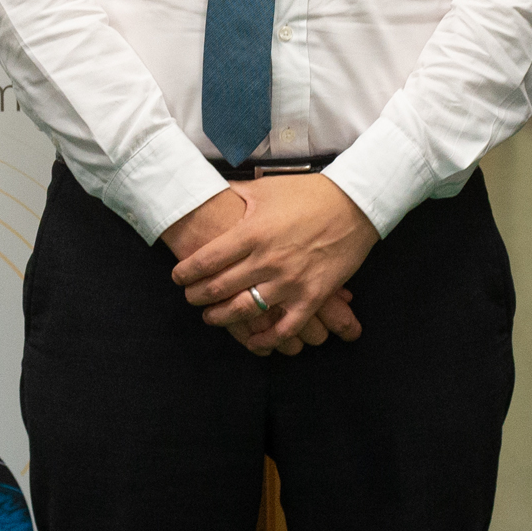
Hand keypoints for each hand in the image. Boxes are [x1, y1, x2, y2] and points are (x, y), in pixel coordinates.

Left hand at [173, 174, 378, 353]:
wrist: (353, 203)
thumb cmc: (308, 193)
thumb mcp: (266, 188)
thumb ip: (235, 194)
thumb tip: (210, 192)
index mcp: (251, 232)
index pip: (206, 260)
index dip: (186, 272)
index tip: (177, 277)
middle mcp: (266, 260)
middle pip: (219, 287)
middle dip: (197, 296)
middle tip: (190, 297)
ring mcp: (289, 281)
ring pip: (245, 310)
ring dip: (221, 317)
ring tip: (210, 317)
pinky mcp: (312, 295)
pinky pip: (285, 326)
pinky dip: (267, 339)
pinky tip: (254, 342)